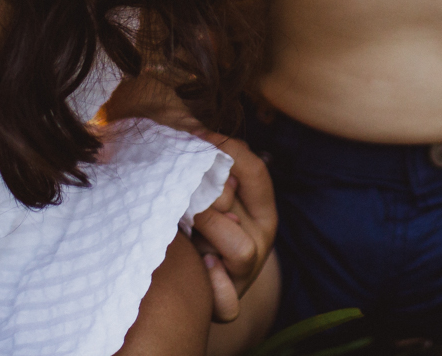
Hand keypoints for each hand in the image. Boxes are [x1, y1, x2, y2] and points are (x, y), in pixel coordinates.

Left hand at [189, 133, 276, 322]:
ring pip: (242, 250)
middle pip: (240, 207)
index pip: (255, 171)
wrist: (180, 273)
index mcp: (261, 207)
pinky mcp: (226, 300)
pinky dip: (216, 287)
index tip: (196, 136)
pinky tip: (202, 265)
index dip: (226, 150)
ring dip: (209, 230)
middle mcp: (259, 238)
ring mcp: (245, 272)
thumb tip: (198, 136)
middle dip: (208, 195)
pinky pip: (229, 304)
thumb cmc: (191, 214)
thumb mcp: (205, 180)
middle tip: (186, 194)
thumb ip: (210, 157)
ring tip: (187, 226)